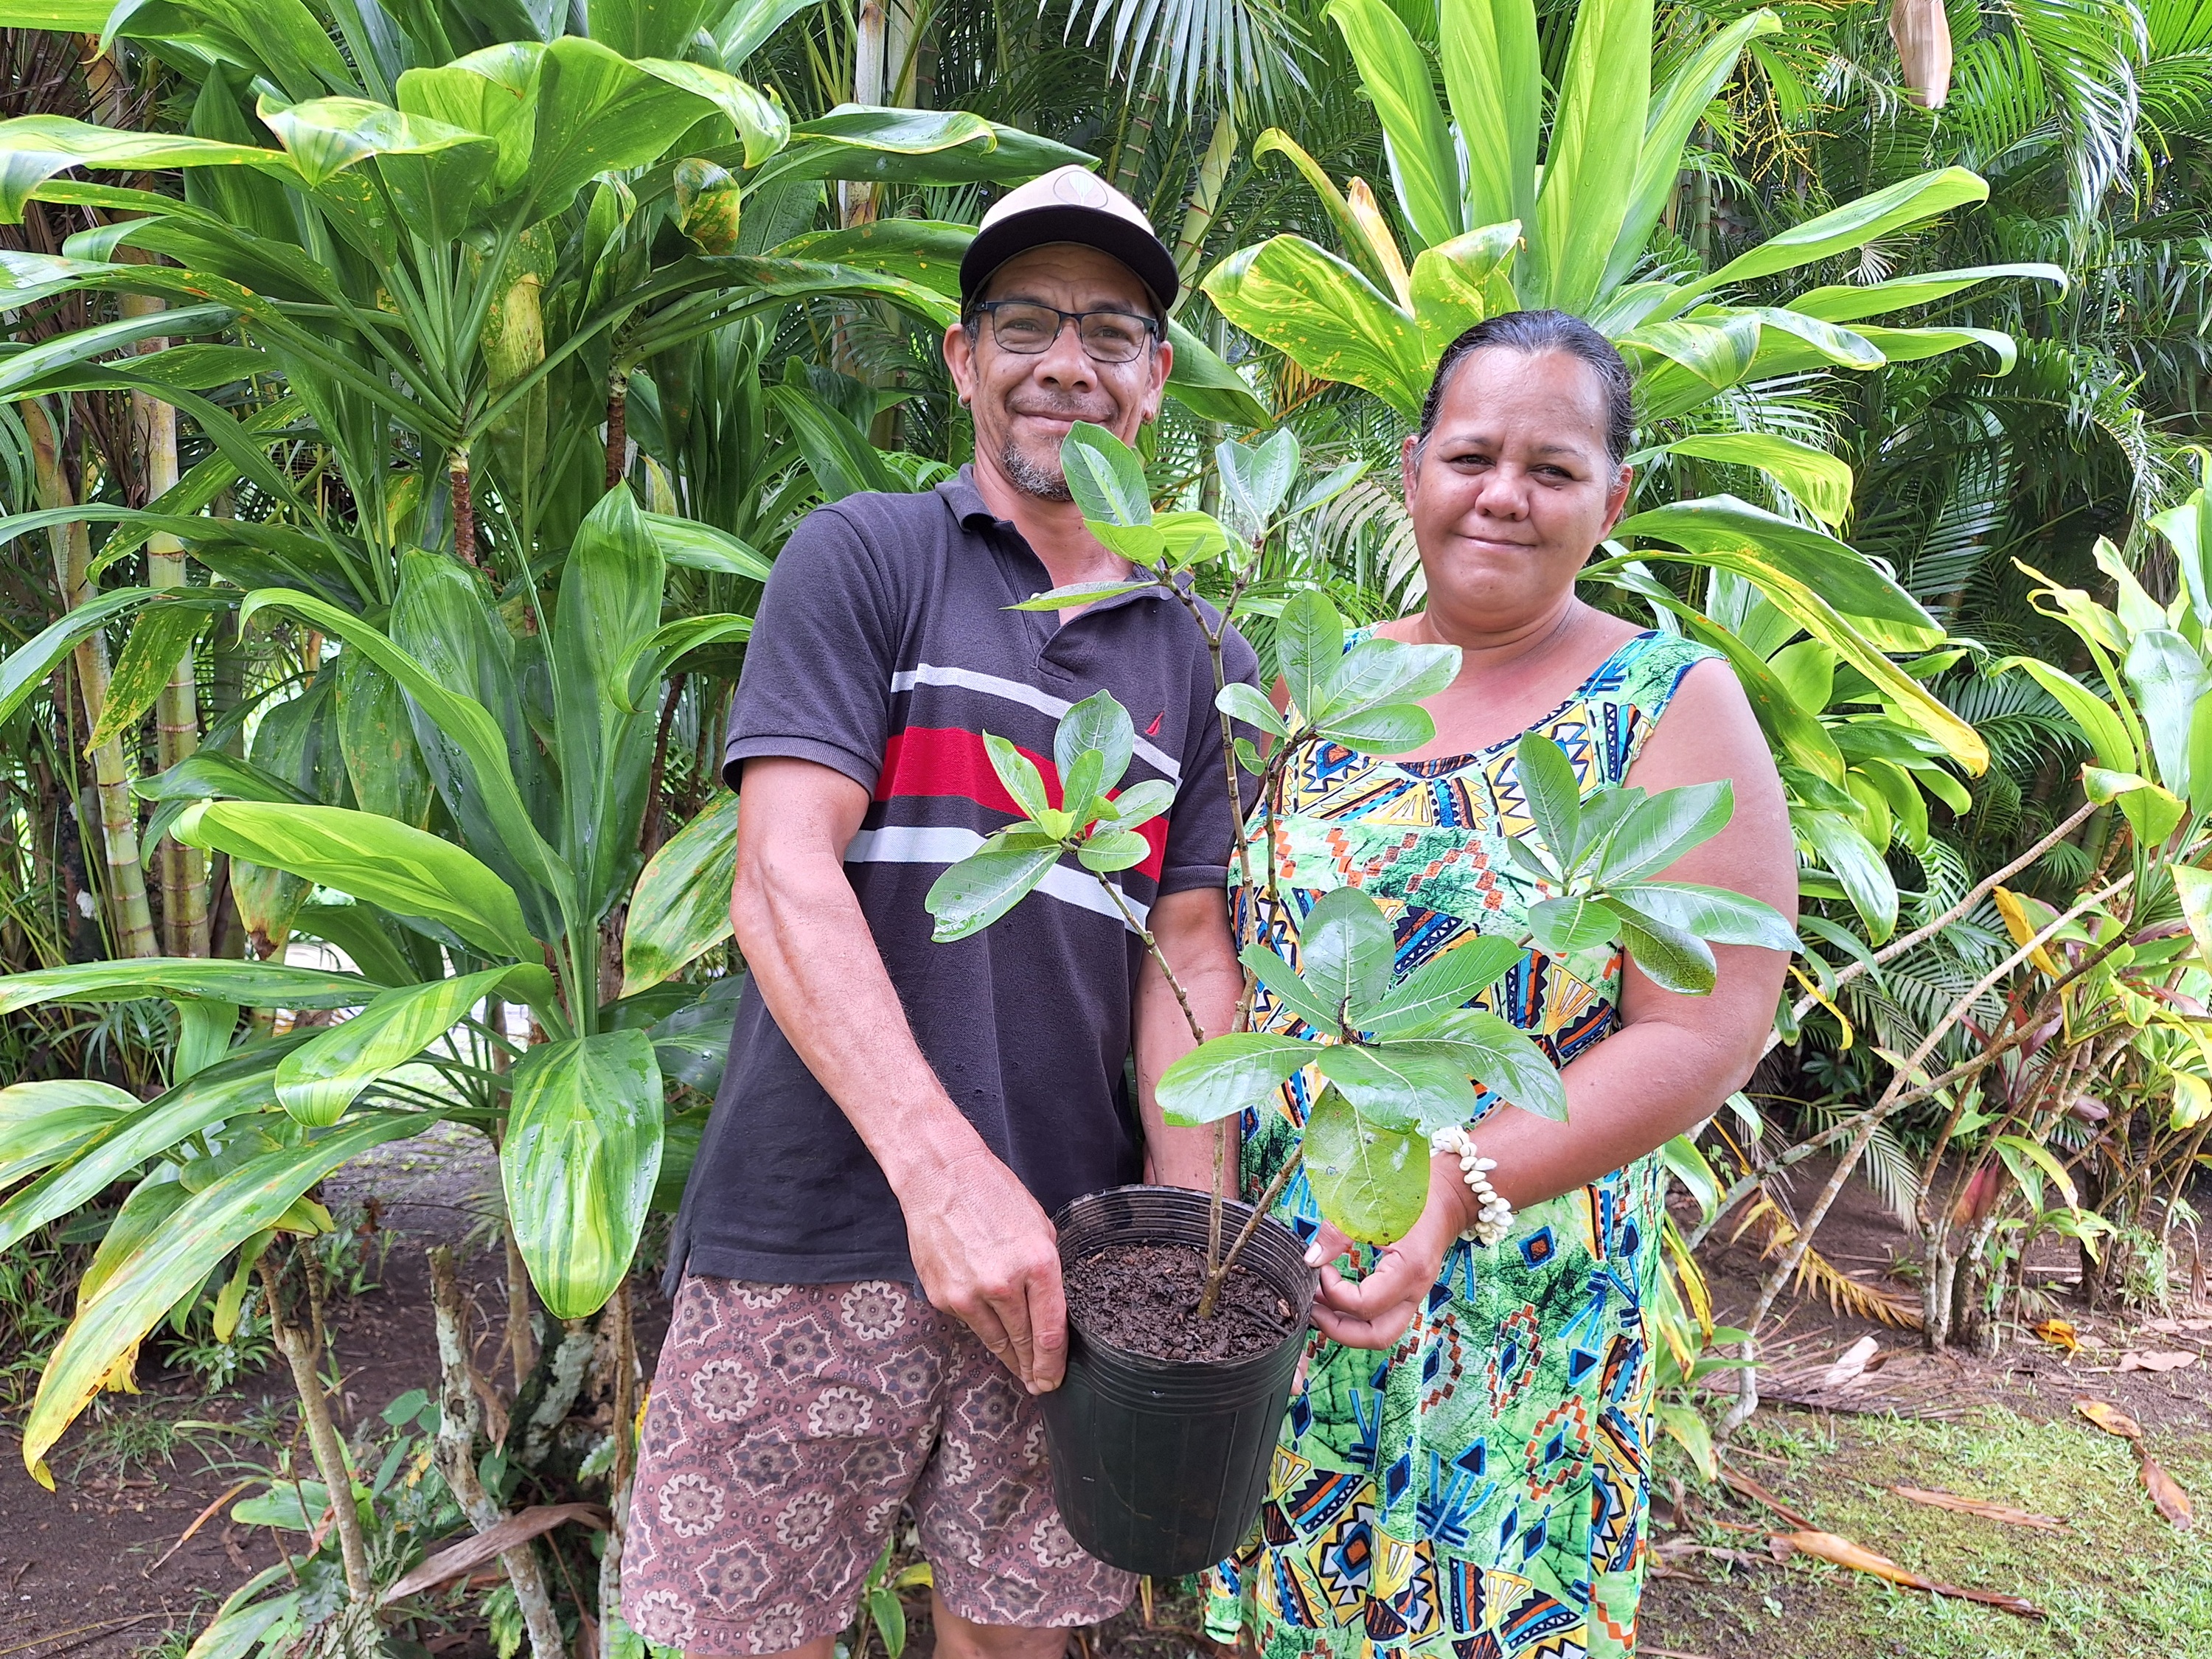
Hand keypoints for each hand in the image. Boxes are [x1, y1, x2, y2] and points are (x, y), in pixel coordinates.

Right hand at [898, 1147, 1068, 1393]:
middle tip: (1039, 1384)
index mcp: (1037, 1264)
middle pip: (1023, 1343)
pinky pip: (970, 1322)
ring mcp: (968, 1294)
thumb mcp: (1040, 1227)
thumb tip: (1052, 1310)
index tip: (1054, 1380)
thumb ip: (1048, 1271)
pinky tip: (989, 1324)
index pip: (1050, 1332)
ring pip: (995, 1340)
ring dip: (1009, 1357)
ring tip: (1019, 1369)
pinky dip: (982, 1326)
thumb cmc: (994, 1195)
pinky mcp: (943, 1296)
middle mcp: (1003, 1284)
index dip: (1054, 1364)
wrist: (941, 1177)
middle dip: (1033, 1369)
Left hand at [1302, 1166, 1463, 1350]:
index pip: (1365, 1305)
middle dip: (1338, 1330)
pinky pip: (1382, 1317)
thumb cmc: (1412, 1197)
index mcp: (1409, 1269)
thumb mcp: (1372, 1208)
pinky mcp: (1408, 1292)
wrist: (1447, 1196)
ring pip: (1381, 1332)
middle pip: (1377, 1336)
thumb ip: (1339, 1233)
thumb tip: (1311, 1259)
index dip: (1334, 1293)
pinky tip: (1335, 1296)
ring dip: (1346, 1326)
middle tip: (1312, 1307)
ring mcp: (1414, 1295)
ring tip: (1320, 1303)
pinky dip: (1356, 1315)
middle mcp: (1415, 1290)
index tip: (1321, 1270)